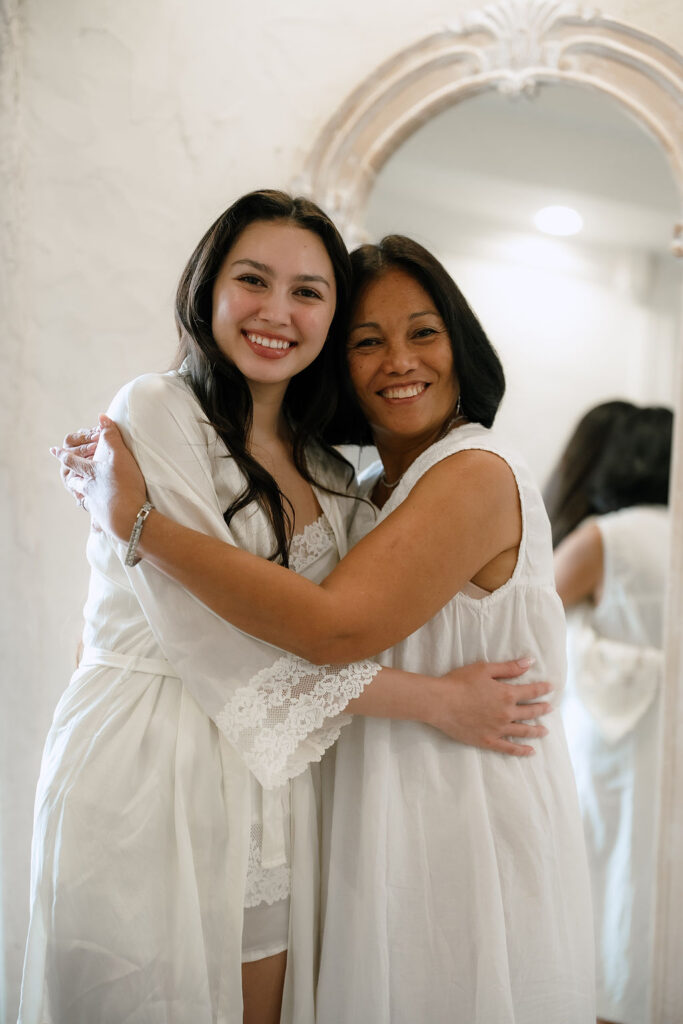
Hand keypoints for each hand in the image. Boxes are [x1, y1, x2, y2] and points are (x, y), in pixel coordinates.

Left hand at [50, 414, 146, 540]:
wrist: (129, 518)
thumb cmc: (124, 485)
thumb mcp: (119, 456)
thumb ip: (111, 436)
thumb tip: (101, 417)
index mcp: (90, 473)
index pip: (72, 460)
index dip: (63, 454)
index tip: (52, 450)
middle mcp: (88, 489)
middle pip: (75, 482)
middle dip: (73, 478)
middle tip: (71, 477)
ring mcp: (95, 506)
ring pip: (85, 499)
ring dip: (84, 496)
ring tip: (86, 497)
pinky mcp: (104, 519)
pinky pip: (97, 517)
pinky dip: (97, 516)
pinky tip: (101, 519)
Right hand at [432, 657, 551, 755]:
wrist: (440, 702)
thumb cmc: (460, 682)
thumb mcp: (484, 669)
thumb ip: (509, 668)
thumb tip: (529, 662)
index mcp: (507, 694)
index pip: (531, 691)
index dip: (542, 689)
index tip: (551, 687)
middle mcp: (507, 713)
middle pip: (530, 712)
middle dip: (542, 709)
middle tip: (550, 708)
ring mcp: (498, 729)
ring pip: (524, 731)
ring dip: (536, 730)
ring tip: (545, 731)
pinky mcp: (488, 741)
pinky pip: (509, 748)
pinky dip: (521, 750)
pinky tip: (530, 751)